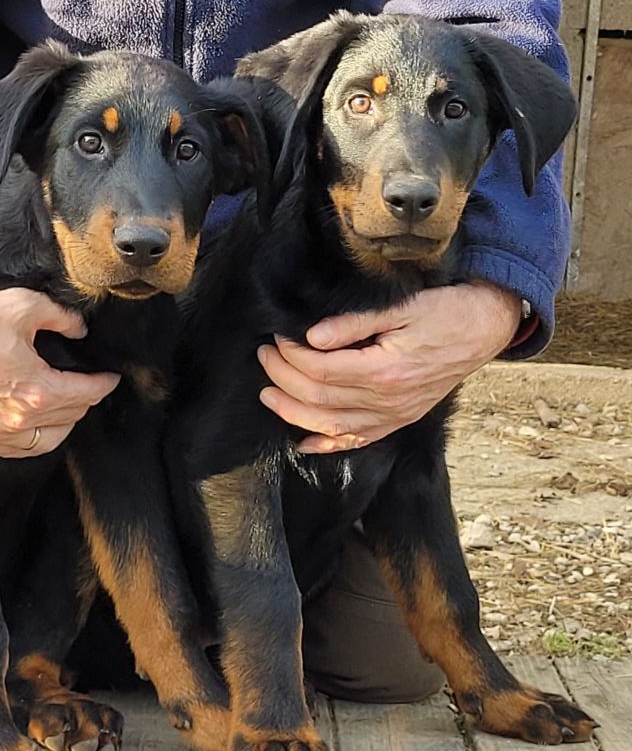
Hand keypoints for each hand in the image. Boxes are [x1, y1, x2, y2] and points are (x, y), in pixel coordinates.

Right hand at [0, 288, 119, 456]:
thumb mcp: (22, 305)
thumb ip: (61, 318)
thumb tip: (79, 330)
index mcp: (38, 389)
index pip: (88, 394)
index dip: (104, 384)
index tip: (110, 377)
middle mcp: (20, 421)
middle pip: (71, 417)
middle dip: (85, 401)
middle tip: (88, 387)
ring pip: (48, 441)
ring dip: (63, 424)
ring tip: (66, 409)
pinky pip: (16, 450)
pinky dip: (32, 439)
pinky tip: (34, 425)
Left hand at [257, 281, 521, 453]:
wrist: (486, 328)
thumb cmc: (445, 311)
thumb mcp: (402, 306)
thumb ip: (355, 323)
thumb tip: (312, 337)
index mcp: (386, 371)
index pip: (321, 370)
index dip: (291, 356)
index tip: (278, 337)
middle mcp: (387, 402)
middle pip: (319, 398)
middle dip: (283, 378)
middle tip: (265, 356)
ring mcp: (393, 416)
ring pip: (331, 427)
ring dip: (293, 413)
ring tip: (268, 394)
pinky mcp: (398, 421)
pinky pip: (357, 441)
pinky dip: (327, 444)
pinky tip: (303, 442)